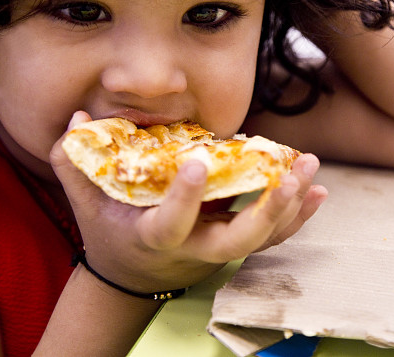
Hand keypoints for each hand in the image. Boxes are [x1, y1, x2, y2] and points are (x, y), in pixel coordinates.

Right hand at [49, 111, 326, 292]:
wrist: (133, 275)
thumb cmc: (109, 233)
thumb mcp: (87, 203)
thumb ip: (75, 163)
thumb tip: (79, 117)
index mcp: (152, 238)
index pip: (170, 225)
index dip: (184, 200)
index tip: (197, 163)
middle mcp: (192, 250)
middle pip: (236, 242)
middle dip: (266, 212)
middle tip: (289, 176)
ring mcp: (218, 251)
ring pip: (262, 239)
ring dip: (291, 207)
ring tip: (311, 168)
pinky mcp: (235, 245)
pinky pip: (273, 236)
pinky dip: (298, 216)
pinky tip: (318, 191)